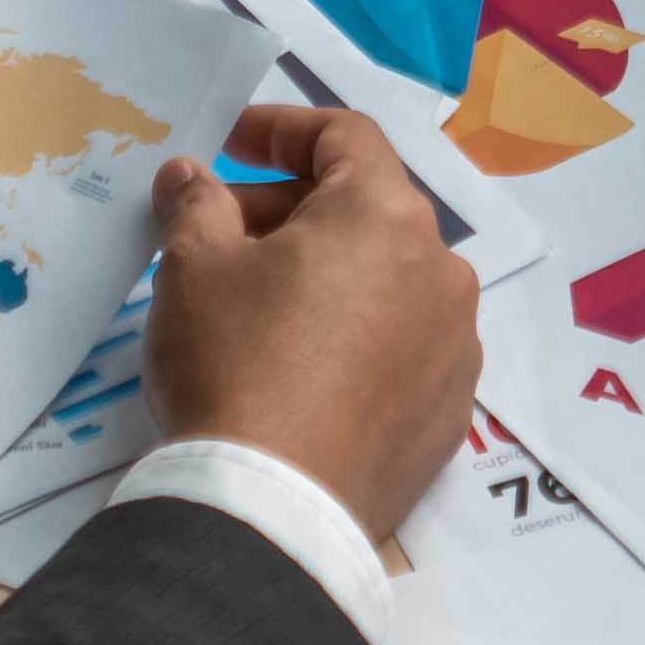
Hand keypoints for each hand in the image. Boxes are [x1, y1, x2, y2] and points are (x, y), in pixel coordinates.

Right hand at [140, 105, 479, 544]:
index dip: (281, 129)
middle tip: (223, 235)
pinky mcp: (449, 418)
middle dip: (290, 211)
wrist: (269, 515)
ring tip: (260, 308)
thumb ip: (196, 203)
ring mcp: (454, 349)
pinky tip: (303, 371)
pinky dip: (358, 339)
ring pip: (388, 282)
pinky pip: (403, 349)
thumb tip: (190, 176)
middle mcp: (440, 272)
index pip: (344, 135)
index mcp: (387, 216)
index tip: (230, 143)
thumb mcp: (192, 267)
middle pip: (365, 211)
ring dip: (328, 277)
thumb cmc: (233, 363)